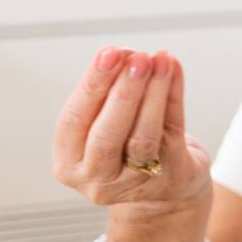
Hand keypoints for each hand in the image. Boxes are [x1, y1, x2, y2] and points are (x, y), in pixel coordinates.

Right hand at [52, 46, 211, 215]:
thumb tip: (128, 55)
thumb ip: (116, 92)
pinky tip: (172, 70)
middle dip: (122, 90)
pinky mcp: (168, 178)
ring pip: (141, 135)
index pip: (74, 120)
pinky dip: (171, 97)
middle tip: (135, 57)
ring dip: (151, 92)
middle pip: (107, 133)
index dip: (92, 85)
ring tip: (158, 60)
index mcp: (69, 162)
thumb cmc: (129, 147)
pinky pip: (169, 134)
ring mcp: (133, 183)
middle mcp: (95, 178)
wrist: (167, 188)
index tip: (108, 53)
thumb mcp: (112, 122)